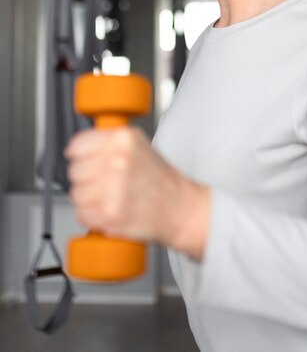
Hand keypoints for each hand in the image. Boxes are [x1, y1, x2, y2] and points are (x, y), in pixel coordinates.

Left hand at [65, 126, 209, 259]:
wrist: (181, 209)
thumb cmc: (161, 180)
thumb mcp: (139, 145)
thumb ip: (110, 142)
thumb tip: (78, 148)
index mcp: (123, 139)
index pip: (78, 145)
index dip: (80, 156)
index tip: (87, 162)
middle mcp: (118, 160)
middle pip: (74, 171)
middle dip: (87, 180)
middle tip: (107, 184)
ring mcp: (113, 187)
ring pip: (76, 195)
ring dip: (89, 200)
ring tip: (111, 198)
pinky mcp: (110, 214)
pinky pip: (82, 215)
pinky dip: (93, 217)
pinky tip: (111, 211)